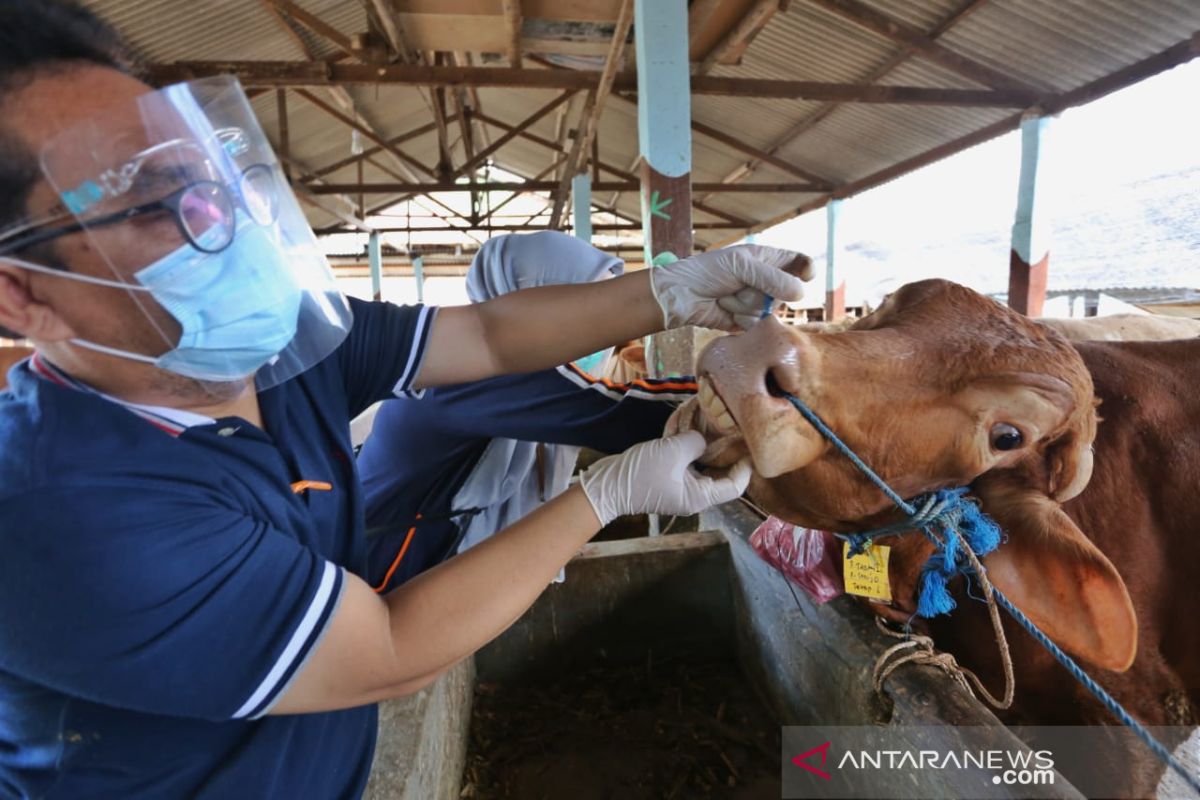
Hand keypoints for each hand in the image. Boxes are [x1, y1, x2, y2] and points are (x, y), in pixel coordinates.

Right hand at [580, 431, 750, 526]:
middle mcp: (694, 495)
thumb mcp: (673, 452)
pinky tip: (692, 431)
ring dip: (709, 449)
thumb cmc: (642, 474)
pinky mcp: (667, 477)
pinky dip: (691, 449)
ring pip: (704, 468)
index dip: (746, 467)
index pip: (735, 486)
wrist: (606, 485)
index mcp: (700, 497)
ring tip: (717, 427)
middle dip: (729, 454)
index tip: (750, 445)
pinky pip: (687, 464)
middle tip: (736, 431)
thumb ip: (696, 441)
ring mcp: (680, 486)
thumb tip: (702, 439)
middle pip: (722, 476)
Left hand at [649, 245, 811, 330]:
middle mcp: (765, 281)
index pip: (798, 263)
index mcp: (766, 259)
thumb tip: (801, 293)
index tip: (807, 275)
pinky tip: (725, 311)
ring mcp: (756, 302)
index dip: (806, 270)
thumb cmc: (707, 272)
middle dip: (760, 291)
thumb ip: (772, 277)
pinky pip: (756, 324)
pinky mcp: (746, 321)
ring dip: (744, 305)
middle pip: (787, 292)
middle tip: (738, 284)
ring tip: (726, 296)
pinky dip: (740, 319)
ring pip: (769, 310)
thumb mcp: (740, 266)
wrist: (682, 296)